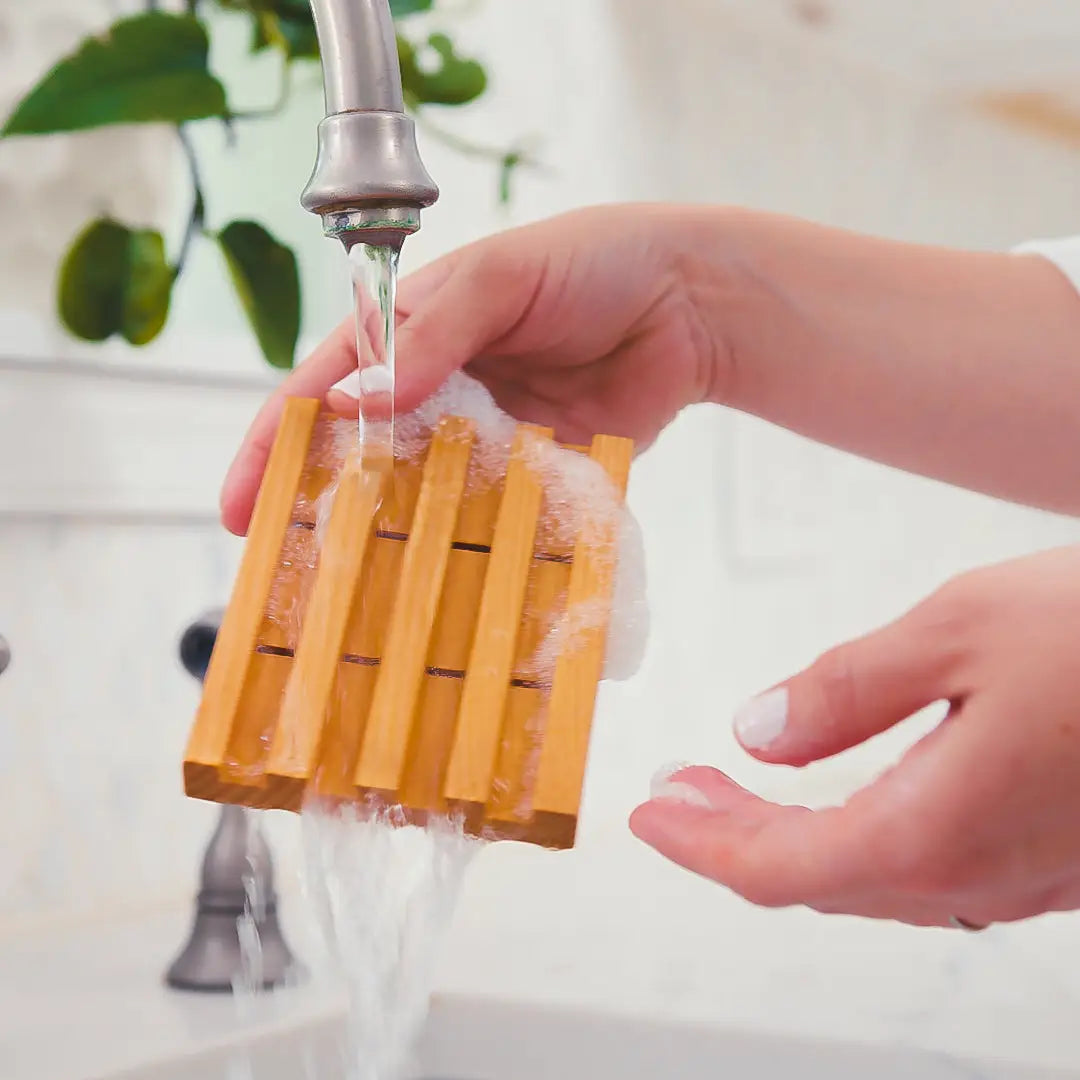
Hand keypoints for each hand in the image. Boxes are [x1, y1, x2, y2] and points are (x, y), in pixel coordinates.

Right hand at [221, 204, 720, 535]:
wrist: (688, 304)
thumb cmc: (588, 263)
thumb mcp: (498, 279)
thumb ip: (431, 338)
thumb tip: (356, 403)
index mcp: (409, 331)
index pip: (324, 386)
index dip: (276, 442)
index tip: (238, 501)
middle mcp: (437, 390)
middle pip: (363, 454)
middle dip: (321, 502)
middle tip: (282, 563)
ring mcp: (484, 438)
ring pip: (421, 494)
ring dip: (390, 535)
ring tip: (349, 589)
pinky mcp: (533, 473)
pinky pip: (490, 514)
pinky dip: (466, 543)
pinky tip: (440, 580)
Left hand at [631, 545, 1079, 926]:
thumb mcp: (956, 631)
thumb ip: (846, 693)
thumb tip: (760, 733)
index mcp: (936, 831)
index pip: (776, 863)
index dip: (700, 841)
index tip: (648, 814)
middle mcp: (980, 875)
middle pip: (817, 880)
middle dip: (732, 835)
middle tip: (678, 790)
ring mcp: (1027, 876)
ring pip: (874, 878)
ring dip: (792, 835)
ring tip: (734, 786)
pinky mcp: (1058, 855)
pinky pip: (932, 866)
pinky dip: (860, 835)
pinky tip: (844, 795)